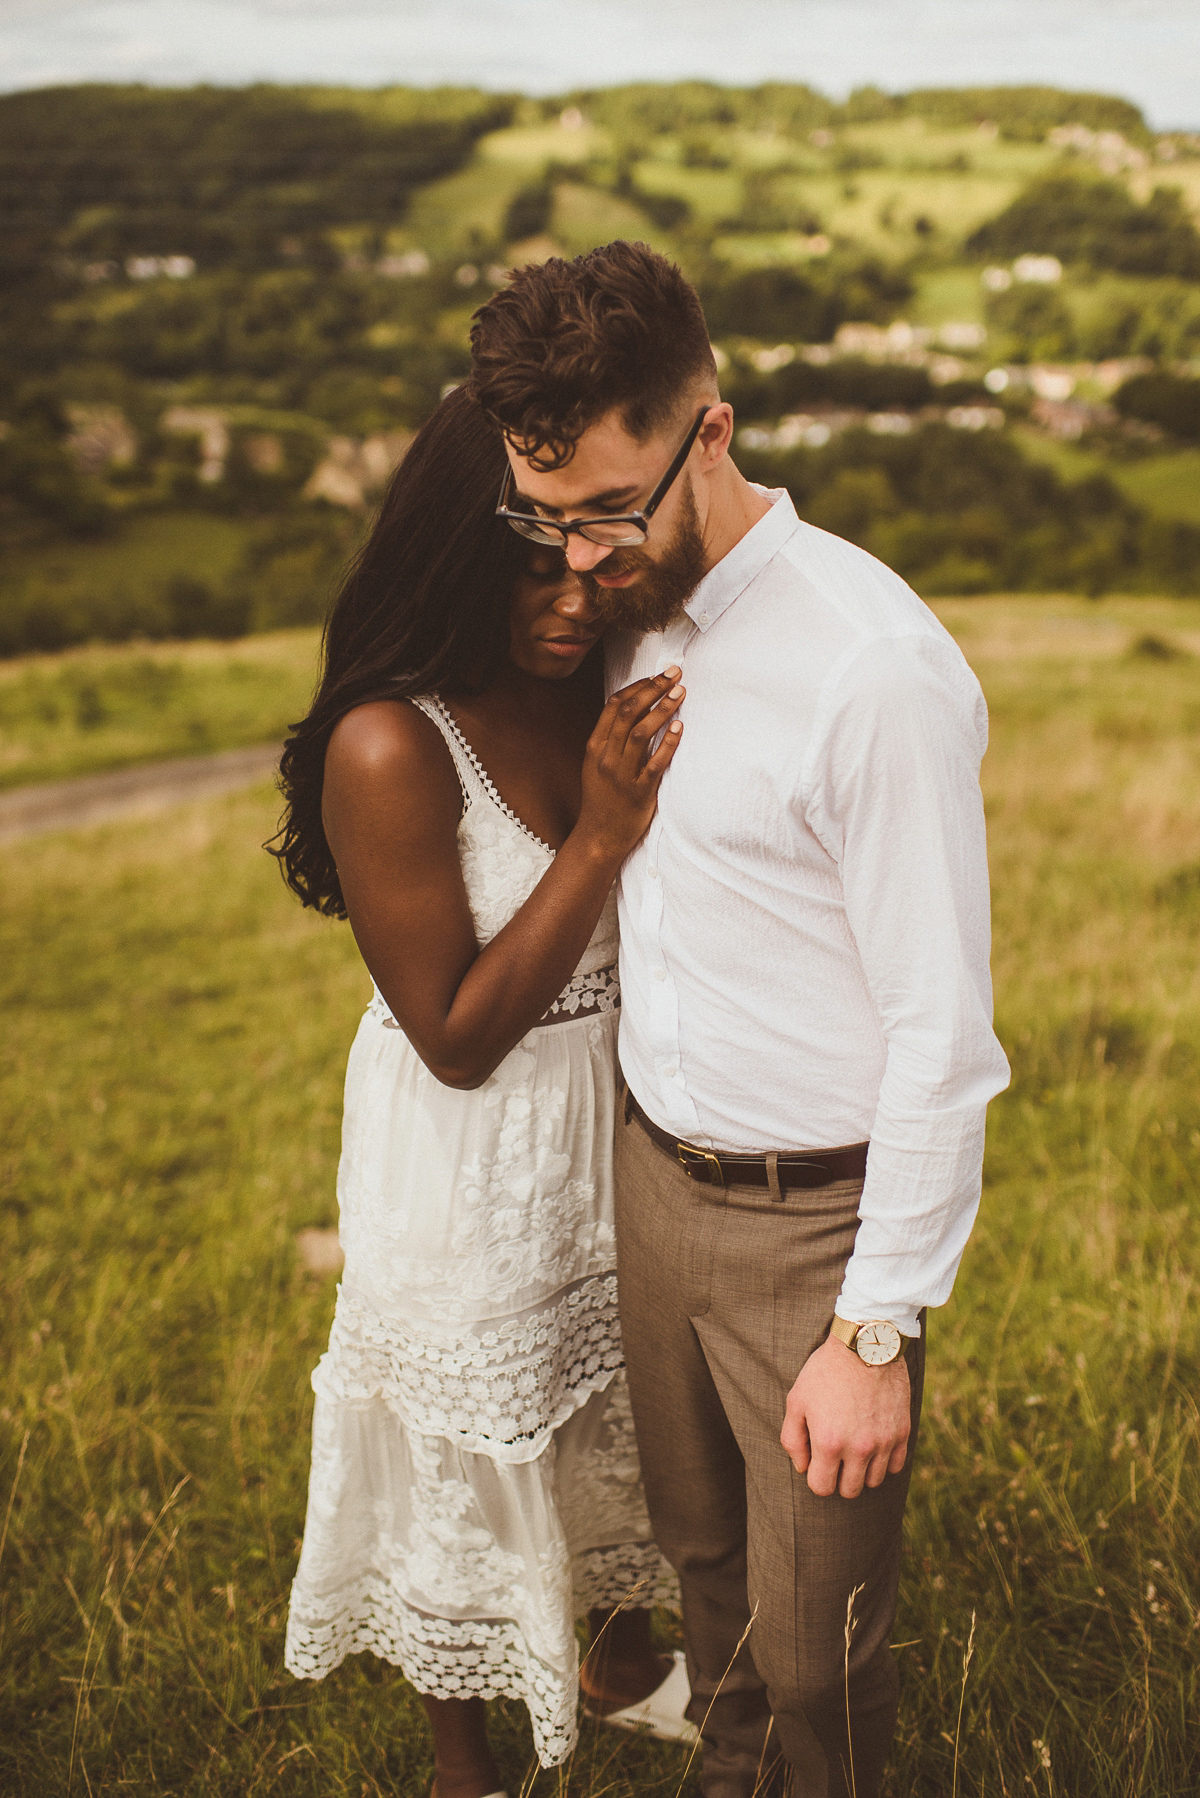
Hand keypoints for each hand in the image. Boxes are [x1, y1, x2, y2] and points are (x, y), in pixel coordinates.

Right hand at [578, 668, 684, 859]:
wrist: (599, 836)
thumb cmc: (602, 798)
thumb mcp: (597, 764)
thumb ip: (611, 738)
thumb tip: (635, 708)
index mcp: (595, 746)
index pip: (615, 705)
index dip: (638, 686)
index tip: (657, 674)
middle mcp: (607, 757)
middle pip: (630, 713)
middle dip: (654, 688)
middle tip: (675, 674)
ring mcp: (622, 774)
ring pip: (641, 733)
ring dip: (663, 710)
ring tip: (680, 693)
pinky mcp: (639, 792)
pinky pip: (656, 764)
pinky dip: (668, 744)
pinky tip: (680, 728)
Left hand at [780, 1335, 910, 1498]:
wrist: (865, 1345)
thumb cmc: (825, 1371)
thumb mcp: (796, 1400)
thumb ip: (792, 1439)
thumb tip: (803, 1468)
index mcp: (829, 1443)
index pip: (822, 1488)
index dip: (816, 1477)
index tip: (816, 1462)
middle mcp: (859, 1449)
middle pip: (849, 1491)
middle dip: (838, 1478)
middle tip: (834, 1457)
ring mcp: (884, 1442)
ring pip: (874, 1481)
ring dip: (862, 1471)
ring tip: (853, 1448)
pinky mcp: (903, 1432)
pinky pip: (896, 1466)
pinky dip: (885, 1461)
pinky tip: (873, 1444)